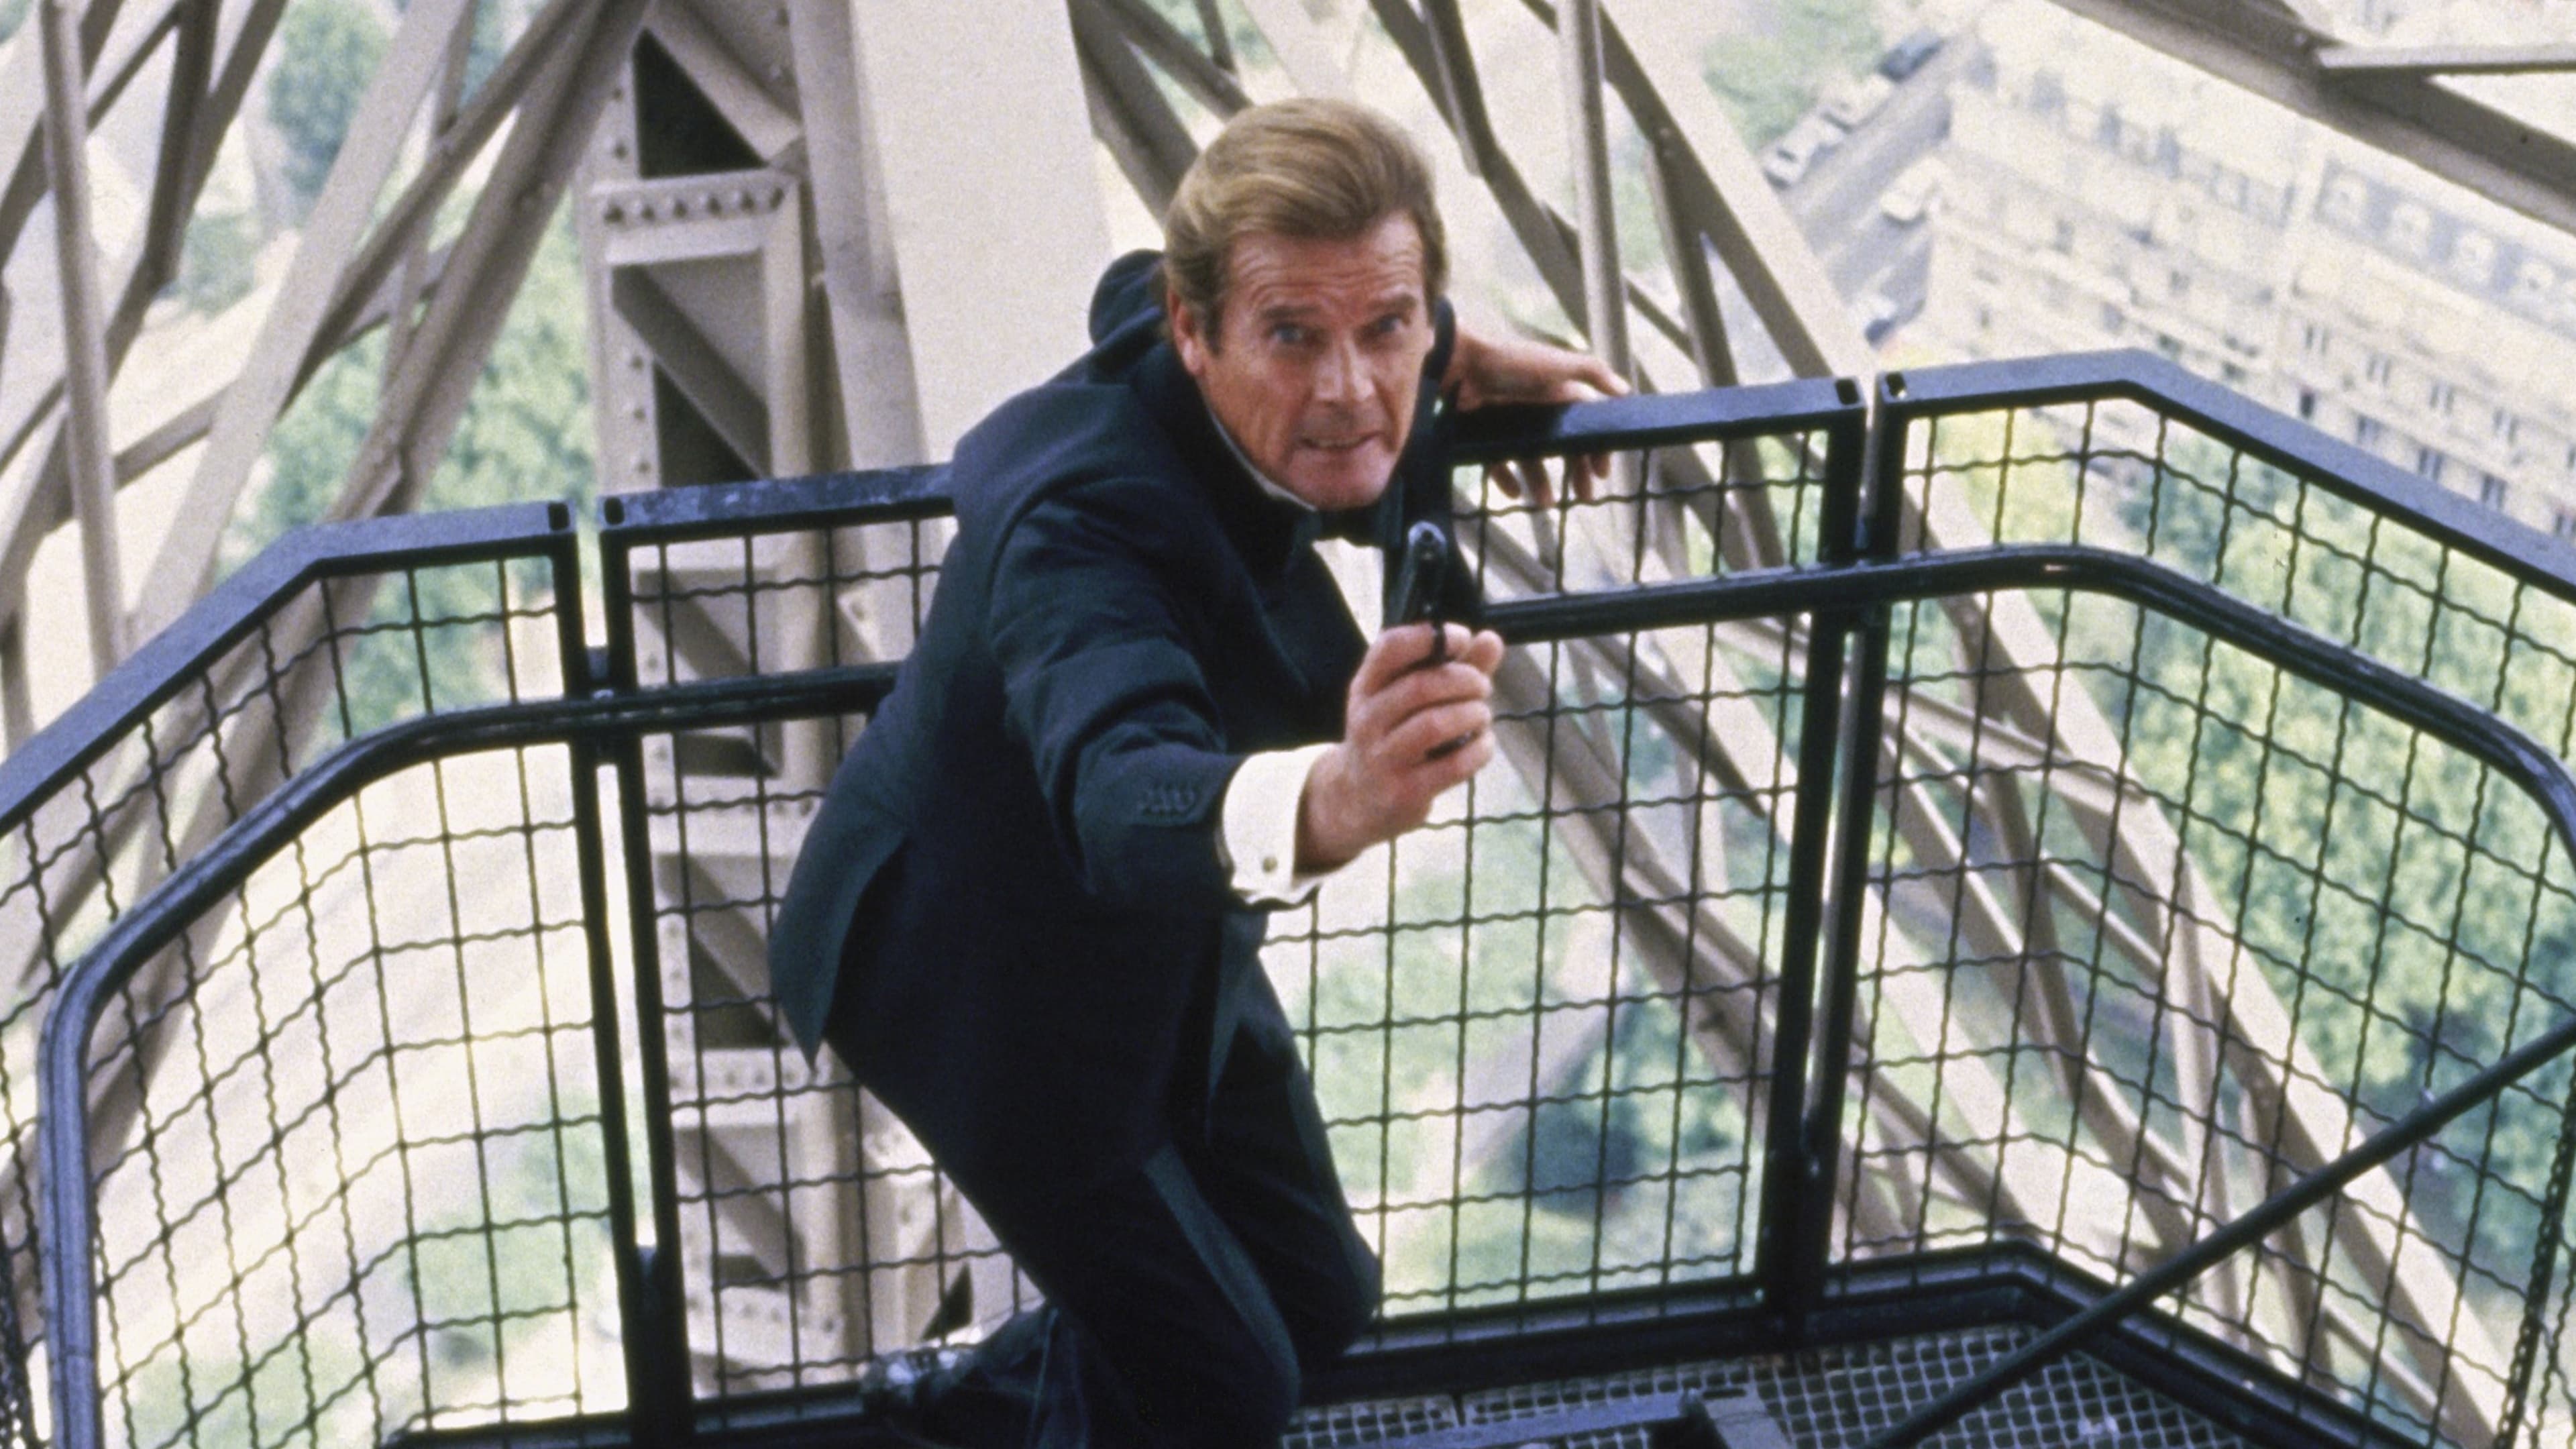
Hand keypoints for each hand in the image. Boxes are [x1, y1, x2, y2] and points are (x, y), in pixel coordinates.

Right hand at [1298, 622, 1505, 871]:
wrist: (1356, 799)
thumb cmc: (1391, 737)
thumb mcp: (1406, 699)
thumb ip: (1452, 667)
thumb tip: (1491, 640)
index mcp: (1366, 687)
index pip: (1390, 647)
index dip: (1432, 636)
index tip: (1463, 639)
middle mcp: (1368, 720)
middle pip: (1420, 686)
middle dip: (1465, 679)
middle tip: (1482, 686)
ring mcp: (1383, 758)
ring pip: (1434, 725)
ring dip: (1472, 714)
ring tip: (1482, 715)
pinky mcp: (1404, 792)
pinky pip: (1452, 765)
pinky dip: (1478, 749)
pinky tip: (1483, 744)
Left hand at [1444, 323, 1630, 508]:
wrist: (1459, 364)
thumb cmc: (1511, 363)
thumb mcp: (1558, 363)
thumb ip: (1593, 372)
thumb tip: (1625, 392)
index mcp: (1556, 393)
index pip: (1584, 426)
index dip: (1595, 449)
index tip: (1602, 473)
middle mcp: (1535, 409)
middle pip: (1561, 447)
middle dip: (1575, 472)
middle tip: (1585, 497)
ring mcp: (1509, 423)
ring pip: (1530, 459)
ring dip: (1541, 482)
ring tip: (1545, 503)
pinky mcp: (1483, 434)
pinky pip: (1497, 462)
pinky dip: (1506, 479)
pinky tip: (1514, 493)